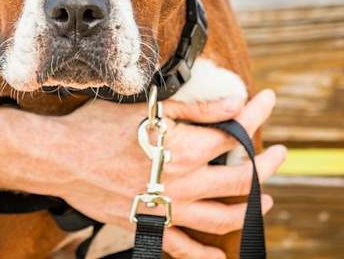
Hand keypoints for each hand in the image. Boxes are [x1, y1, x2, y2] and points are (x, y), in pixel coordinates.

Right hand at [48, 90, 284, 258]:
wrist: (63, 159)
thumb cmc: (102, 126)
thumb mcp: (151, 107)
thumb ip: (199, 108)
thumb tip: (238, 103)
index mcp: (187, 150)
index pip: (237, 134)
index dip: (258, 114)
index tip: (268, 100)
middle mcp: (184, 184)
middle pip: (242, 180)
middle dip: (267, 164)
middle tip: (281, 153)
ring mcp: (169, 210)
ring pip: (224, 218)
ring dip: (251, 210)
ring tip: (266, 201)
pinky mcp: (150, 226)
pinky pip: (185, 249)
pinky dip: (207, 256)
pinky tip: (221, 256)